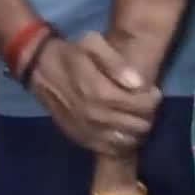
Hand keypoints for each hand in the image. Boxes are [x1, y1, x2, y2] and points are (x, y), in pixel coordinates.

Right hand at [28, 32, 161, 155]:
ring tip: (137, 117)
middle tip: (146, 104)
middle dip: (148, 115)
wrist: (40, 70)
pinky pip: (110, 151)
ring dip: (138, 130)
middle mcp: (93, 115)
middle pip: (136, 125)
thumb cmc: (71, 54)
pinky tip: (124, 130)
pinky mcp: (81, 139)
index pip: (139, 105)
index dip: (152, 100)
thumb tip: (139, 84)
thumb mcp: (93, 44)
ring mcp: (87, 130)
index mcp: (99, 91)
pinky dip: (123, 144)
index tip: (153, 92)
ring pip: (126, 141)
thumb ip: (117, 63)